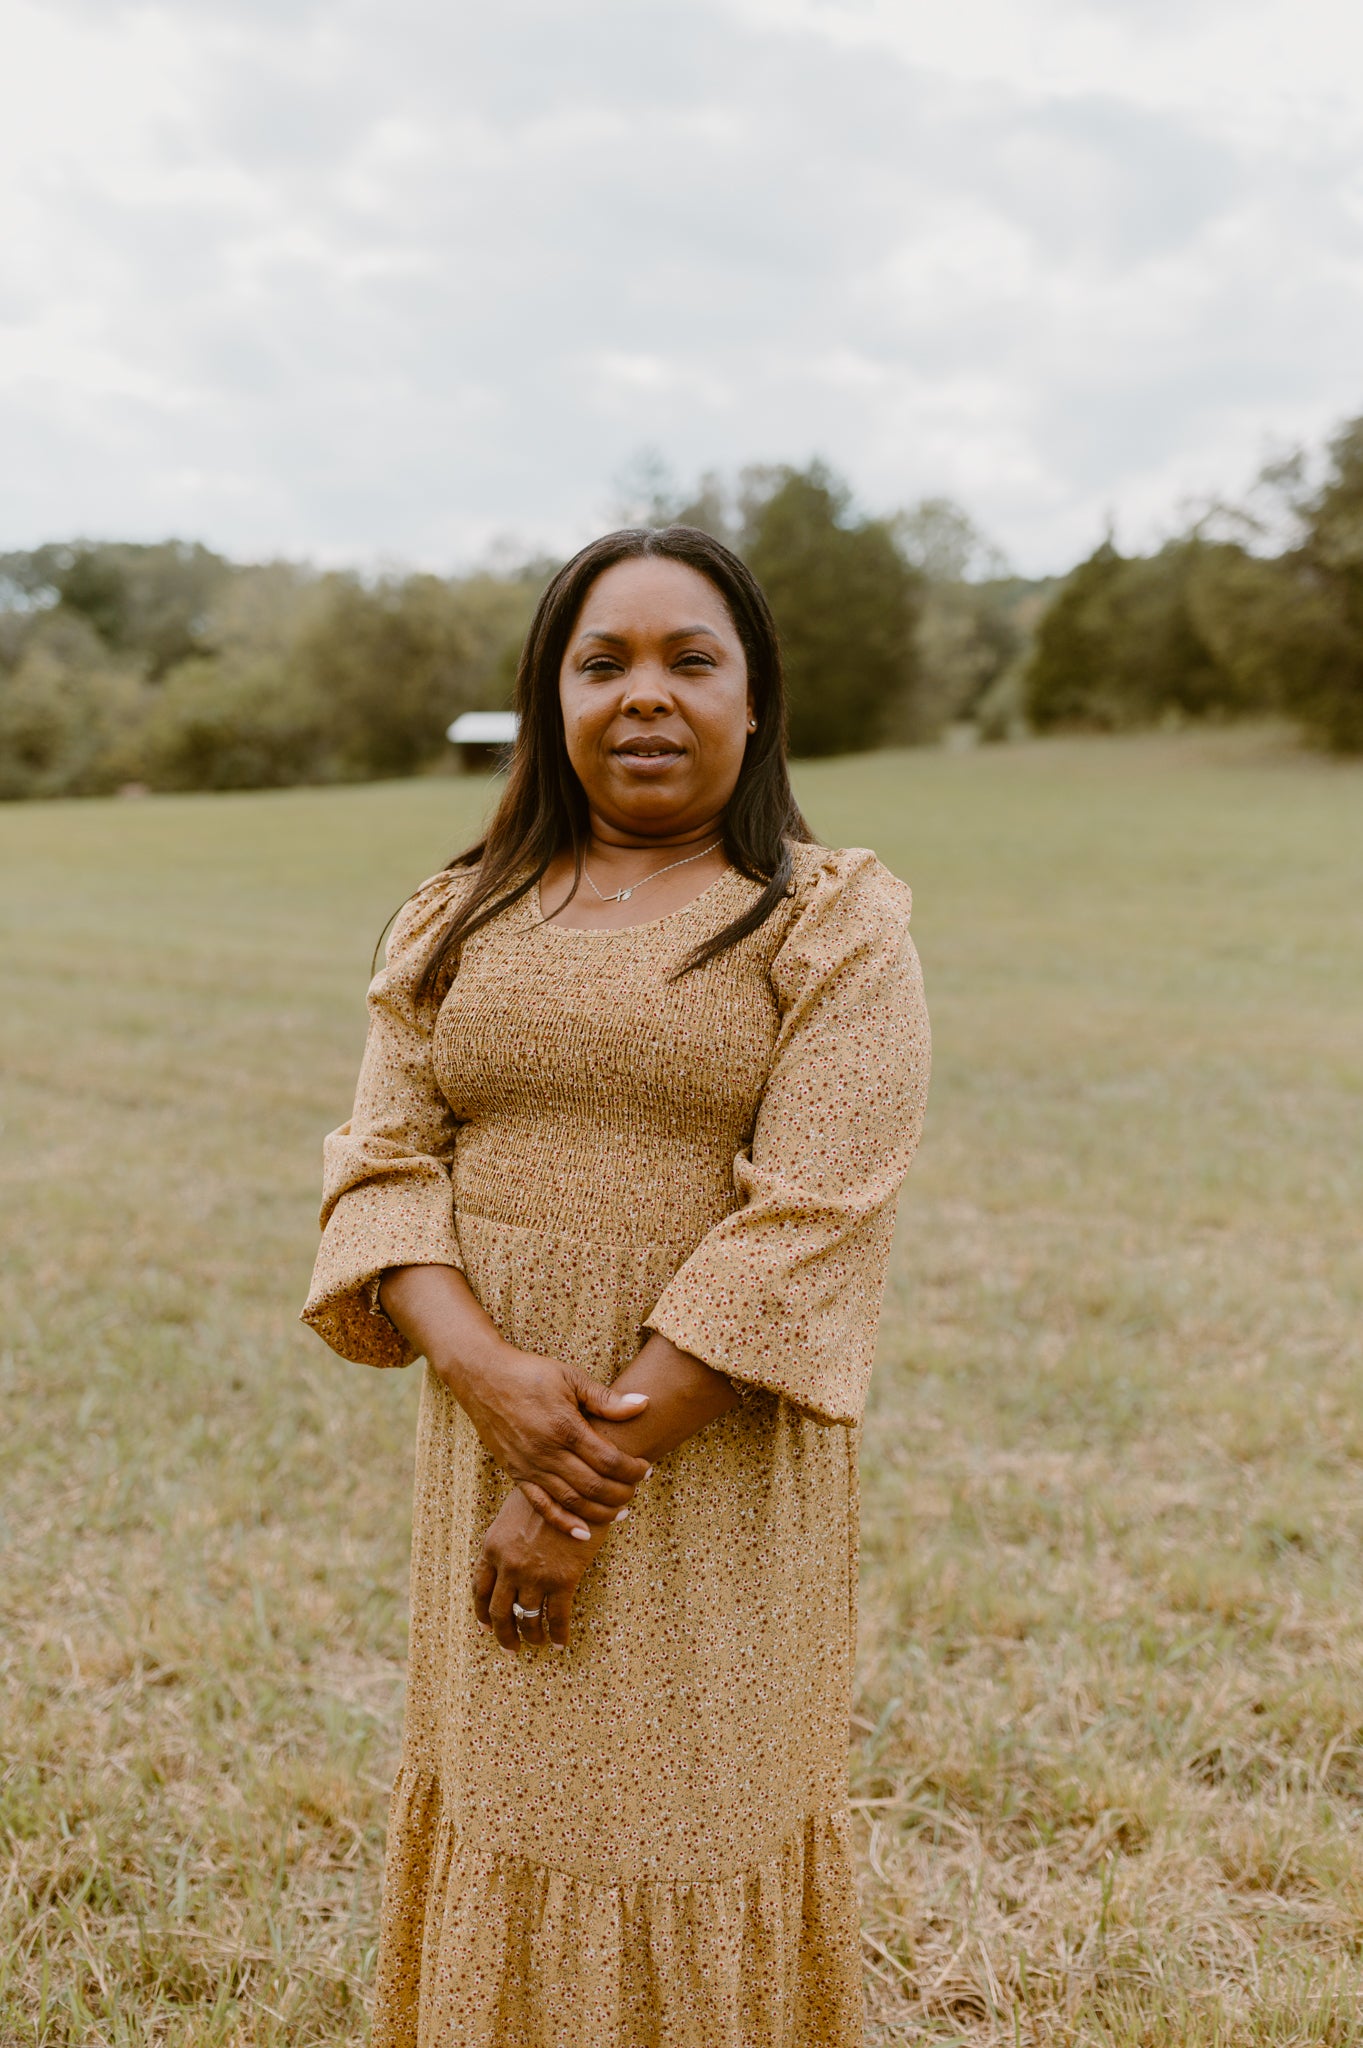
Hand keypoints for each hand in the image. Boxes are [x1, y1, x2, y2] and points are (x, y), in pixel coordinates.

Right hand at [449, 1340, 650, 1537]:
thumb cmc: (531, 1374)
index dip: (633, 1469)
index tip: (646, 1468)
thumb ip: (607, 1398)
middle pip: (594, 1486)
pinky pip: (542, 1506)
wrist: (483, 1378)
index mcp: (565, 1426)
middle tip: (637, 1489)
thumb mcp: (571, 1378)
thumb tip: (644, 1404)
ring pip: (571, 1501)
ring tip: (620, 1512)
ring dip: (600, 1512)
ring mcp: (530, 1466)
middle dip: (622, 1493)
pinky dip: (564, 1523)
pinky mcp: (516, 1474)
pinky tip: (584, 1533)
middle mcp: (547, 1452)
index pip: (609, 1460)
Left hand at [472, 1487, 609, 1652]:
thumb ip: (505, 1539)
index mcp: (492, 1547)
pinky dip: (557, 1634)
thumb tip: (505, 1558)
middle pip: (498, 1611)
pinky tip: (560, 1643)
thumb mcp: (513, 1512)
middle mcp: (508, 1565)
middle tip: (510, 1647)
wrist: (577, 1488)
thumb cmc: (548, 1494)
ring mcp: (534, 1575)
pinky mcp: (562, 1580)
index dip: (481, 1611)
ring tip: (537, 1644)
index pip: (479, 1588)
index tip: (485, 1626)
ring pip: (526, 1619)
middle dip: (503, 1633)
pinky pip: (556, 1618)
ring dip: (531, 1636)